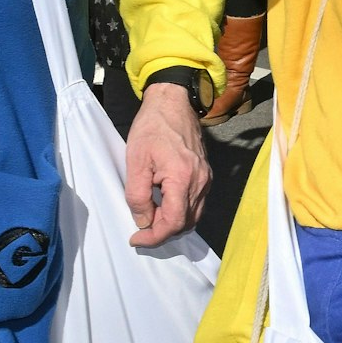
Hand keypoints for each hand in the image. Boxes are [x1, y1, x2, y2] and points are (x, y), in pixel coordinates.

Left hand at [125, 82, 211, 246]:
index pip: (174, 222)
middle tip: (139, 229)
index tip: (135, 239)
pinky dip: (180, 212)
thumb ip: (137, 196)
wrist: (173, 103)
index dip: (154, 237)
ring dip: (172, 223)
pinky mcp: (206, 174)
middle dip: (162, 232)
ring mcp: (206, 178)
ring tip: (150, 218)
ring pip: (193, 216)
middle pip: (185, 223)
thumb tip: (143, 221)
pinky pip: (196, 204)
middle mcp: (200, 181)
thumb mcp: (136, 161)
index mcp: (183, 178)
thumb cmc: (152, 128)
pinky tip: (163, 205)